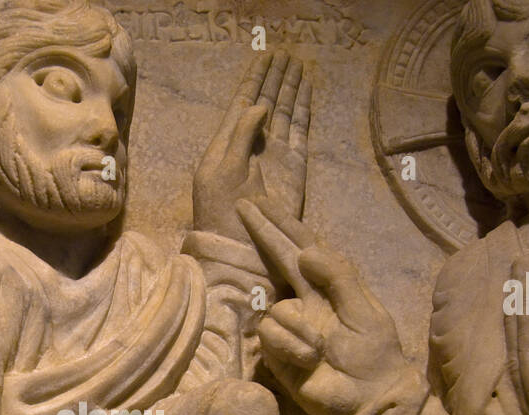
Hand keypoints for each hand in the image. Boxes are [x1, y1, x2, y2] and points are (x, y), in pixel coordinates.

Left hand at [194, 51, 311, 242]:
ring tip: (296, 63)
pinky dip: (303, 108)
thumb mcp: (223, 168)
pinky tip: (306, 90)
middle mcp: (252, 145)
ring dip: (289, 87)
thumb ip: (240, 134)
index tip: (263, 57)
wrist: (241, 245)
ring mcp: (274, 154)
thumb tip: (259, 104)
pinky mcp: (294, 165)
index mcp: (227, 144)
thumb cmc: (223, 210)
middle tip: (283, 54)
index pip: (241, 103)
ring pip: (284, 111)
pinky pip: (299, 129)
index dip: (253, 80)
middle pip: (265, 102)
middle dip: (272, 78)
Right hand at [237, 197, 408, 414]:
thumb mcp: (366, 314)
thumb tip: (307, 251)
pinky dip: (291, 346)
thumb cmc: (375, 357)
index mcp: (331, 286)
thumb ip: (340, 278)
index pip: (303, 247)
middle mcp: (306, 300)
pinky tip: (309, 360)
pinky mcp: (276, 352)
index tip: (259, 203)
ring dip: (298, 329)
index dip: (282, 225)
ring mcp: (289, 326)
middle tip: (243, 205)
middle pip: (279, 259)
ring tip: (319, 351)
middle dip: (264, 233)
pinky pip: (271, 335)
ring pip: (277, 310)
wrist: (369, 401)